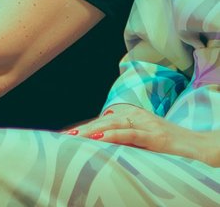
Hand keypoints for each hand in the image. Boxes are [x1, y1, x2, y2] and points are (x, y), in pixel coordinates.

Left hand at [68, 104, 219, 164]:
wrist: (202, 146)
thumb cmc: (172, 145)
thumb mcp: (145, 142)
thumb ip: (126, 140)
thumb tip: (103, 145)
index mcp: (131, 117)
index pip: (101, 123)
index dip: (82, 129)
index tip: (62, 137)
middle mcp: (136, 117)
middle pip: (102, 122)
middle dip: (81, 130)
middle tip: (61, 138)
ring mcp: (147, 126)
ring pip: (113, 125)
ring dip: (92, 131)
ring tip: (74, 138)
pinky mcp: (157, 137)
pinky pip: (132, 134)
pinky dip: (115, 136)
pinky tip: (101, 139)